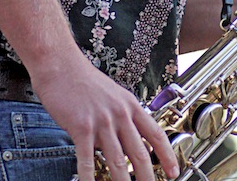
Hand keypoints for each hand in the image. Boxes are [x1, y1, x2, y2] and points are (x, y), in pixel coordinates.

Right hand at [30, 51, 179, 180]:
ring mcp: (102, 121)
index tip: (174, 171)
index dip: (167, 155)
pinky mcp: (82, 127)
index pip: (155, 134)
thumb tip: (125, 140)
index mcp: (130, 105)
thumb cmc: (85, 80)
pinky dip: (89, 177)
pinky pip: (87, 159)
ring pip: (117, 160)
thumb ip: (122, 117)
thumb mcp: (114, 95)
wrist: (62, 66)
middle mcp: (120, 114)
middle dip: (148, 176)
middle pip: (139, 152)